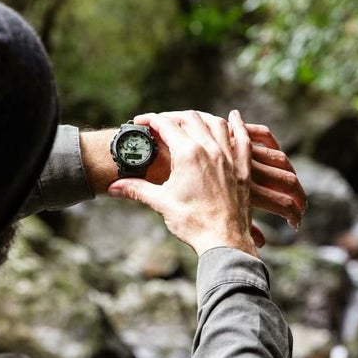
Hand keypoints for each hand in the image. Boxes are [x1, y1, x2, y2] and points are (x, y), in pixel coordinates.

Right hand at [108, 110, 257, 256]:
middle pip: (190, 119)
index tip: (139, 123)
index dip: (150, 120)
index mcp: (188, 154)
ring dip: (201, 118)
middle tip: (160, 124)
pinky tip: (234, 116)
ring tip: (189, 120)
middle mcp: (210, 149)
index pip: (166, 125)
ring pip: (216, 123)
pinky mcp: (242, 169)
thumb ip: (137, 190)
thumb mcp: (161, 203)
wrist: (224, 241)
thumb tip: (113, 188)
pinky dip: (238, 126)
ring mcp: (229, 157)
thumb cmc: (193, 223)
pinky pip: (243, 139)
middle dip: (172, 117)